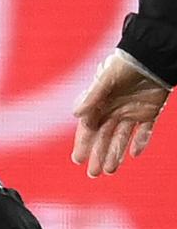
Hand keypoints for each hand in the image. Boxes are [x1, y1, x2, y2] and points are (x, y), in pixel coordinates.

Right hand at [72, 49, 169, 175]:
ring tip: (109, 171)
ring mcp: (131, 113)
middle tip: (93, 174)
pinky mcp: (149, 112)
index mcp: (99, 104)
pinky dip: (140, 142)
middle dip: (98, 155)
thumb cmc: (125, 64)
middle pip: (104, 138)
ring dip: (115, 154)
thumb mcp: (106, 79)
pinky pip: (144, 132)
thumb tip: (76, 114)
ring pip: (121, 138)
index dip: (83, 144)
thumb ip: (92, 96)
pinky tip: (134, 154)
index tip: (78, 159)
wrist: (152, 55)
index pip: (88, 128)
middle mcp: (113, 111)